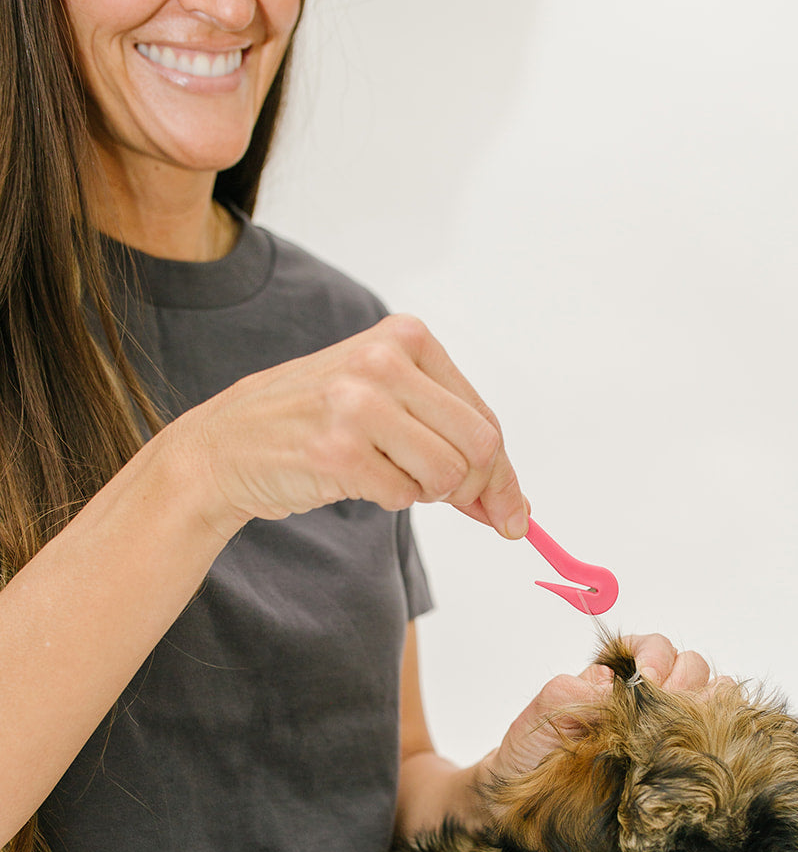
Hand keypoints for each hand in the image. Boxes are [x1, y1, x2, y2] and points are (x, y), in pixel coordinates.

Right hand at [172, 314, 527, 541]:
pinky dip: (389, 499)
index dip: (504, 475)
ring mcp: (357, 404)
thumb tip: (515, 506)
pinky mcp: (337, 451)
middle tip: (458, 506)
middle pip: (479, 446)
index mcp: (405, 337)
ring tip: (388, 475)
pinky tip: (356, 478)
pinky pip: (402, 495)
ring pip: (447, 475)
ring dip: (427, 492)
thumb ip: (450, 437)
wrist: (227, 446)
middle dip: (477, 490)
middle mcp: (383, 362)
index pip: (484, 417)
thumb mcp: (387, 403)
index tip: (513, 514)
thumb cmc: (315, 424)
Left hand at [483, 635, 717, 784]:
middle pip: (691, 667)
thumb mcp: (543, 715)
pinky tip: (704, 746)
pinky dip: (721, 729)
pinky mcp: (683, 757)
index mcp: (617, 677)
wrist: (528, 807)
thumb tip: (610, 685)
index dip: (656, 657)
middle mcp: (649, 697)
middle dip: (684, 681)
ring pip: (714, 693)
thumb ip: (571, 691)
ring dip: (707, 704)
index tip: (648, 680)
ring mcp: (670, 726)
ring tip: (685, 731)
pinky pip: (718, 731)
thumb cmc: (533, 757)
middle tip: (665, 710)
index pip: (653, 647)